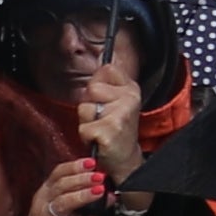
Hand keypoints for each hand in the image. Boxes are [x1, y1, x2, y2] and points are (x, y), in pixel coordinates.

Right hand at [0, 155, 109, 215]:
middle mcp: (43, 202)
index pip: (58, 173)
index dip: (74, 166)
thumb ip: (85, 203)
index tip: (91, 161)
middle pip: (61, 184)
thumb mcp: (67, 215)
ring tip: (99, 192)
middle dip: (81, 178)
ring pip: (63, 202)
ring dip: (82, 196)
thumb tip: (108, 194)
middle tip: (99, 175)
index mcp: (46, 193)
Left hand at [73, 55, 147, 181]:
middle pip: (92, 88)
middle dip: (90, 105)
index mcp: (132, 89)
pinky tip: (98, 140)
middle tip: (102, 118)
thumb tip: (98, 54)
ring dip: (86, 122)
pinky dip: (86, 136)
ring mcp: (120, 115)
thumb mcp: (116, 101)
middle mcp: (129, 99)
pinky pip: (83, 127)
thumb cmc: (116, 130)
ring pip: (85, 108)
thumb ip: (106, 82)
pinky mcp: (109, 131)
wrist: (125, 160)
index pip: (106, 69)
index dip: (98, 85)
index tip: (105, 100)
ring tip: (100, 129)